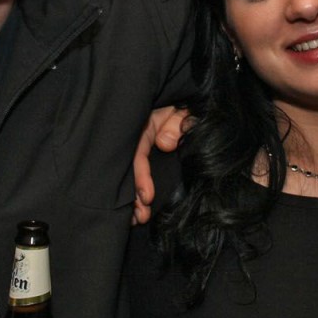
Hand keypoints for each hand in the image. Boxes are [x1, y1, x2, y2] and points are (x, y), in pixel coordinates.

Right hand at [131, 106, 190, 225]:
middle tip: (139, 217)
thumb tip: (165, 143)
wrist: (189, 98)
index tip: (147, 197)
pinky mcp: (148, 157)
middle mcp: (137, 139)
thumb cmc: (186, 103)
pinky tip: (137, 209)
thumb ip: (177, 122)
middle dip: (132, 196)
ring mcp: (141, 149)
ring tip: (137, 219)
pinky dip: (137, 192)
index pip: (137, 154)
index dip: (140, 176)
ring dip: (133, 198)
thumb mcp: (184, 108)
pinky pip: (139, 175)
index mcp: (144, 126)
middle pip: (128, 169)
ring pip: (130, 176)